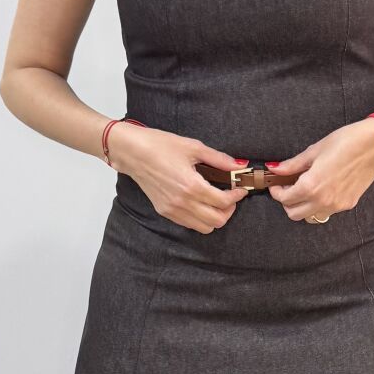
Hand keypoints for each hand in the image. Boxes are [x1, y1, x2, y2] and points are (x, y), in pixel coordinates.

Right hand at [107, 122, 252, 234]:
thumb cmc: (159, 146)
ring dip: (215, 217)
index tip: (241, 188)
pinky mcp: (164, 211)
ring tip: (216, 201)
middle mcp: (182, 202)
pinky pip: (189, 224)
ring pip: (204, 227)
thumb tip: (239, 166)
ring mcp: (172, 210)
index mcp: (191, 186)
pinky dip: (200, 218)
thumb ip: (219, 159)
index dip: (237, 196)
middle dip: (229, 210)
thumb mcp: (193, 147)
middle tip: (230, 196)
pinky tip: (201, 203)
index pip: (223, 202)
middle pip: (217, 221)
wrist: (132, 152)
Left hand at [266, 119, 373, 221]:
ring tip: (305, 189)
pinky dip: (319, 204)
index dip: (277, 192)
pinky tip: (322, 189)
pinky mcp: (348, 204)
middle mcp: (323, 200)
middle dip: (287, 203)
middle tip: (288, 188)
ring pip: (311, 216)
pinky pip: (327, 211)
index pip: (285, 199)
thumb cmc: (347, 142)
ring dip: (303, 206)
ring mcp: (337, 205)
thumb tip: (276, 169)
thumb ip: (293, 164)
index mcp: (312, 185)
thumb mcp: (315, 150)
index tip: (276, 185)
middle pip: (294, 214)